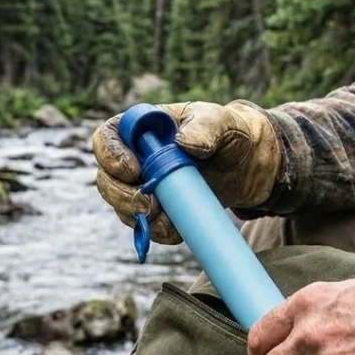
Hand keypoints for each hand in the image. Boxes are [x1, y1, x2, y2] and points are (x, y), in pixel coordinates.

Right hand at [92, 100, 282, 242]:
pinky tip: (175, 231)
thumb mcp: (223, 122)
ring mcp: (142, 186)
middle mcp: (134, 157)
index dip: (111, 156)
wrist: (248, 166)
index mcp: (142, 128)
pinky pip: (144, 226)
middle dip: (122, 196)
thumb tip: (183, 143)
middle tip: (149, 205)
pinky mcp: (156, 210)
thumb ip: (205, 126)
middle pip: (106, 179)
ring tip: (167, 221)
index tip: (135, 171)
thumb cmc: (229, 133)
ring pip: (121, 206)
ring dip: (139, 217)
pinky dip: (156, 232)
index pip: (107, 137)